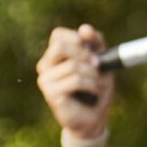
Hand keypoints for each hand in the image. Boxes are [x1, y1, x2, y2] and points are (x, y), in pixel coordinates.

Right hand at [38, 24, 112, 140]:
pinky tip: (94, 93)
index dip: (78, 39)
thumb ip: (95, 42)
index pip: (58, 35)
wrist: (94, 118)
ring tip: (97, 84)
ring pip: (72, 65)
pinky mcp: (50, 93)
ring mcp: (45, 79)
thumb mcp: (101, 60)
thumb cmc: (96, 88)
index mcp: (54, 55)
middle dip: (83, 54)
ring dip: (92, 74)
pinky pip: (75, 80)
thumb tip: (84, 29)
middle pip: (59, 45)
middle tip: (97, 65)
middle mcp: (45, 65)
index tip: (92, 51)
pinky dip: (91, 85)